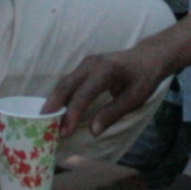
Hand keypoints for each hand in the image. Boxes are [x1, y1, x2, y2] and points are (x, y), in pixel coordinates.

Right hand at [47, 35, 176, 131]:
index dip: (72, 114)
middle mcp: (92, 64)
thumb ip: (113, 113)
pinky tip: (55, 110)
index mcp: (106, 70)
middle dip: (53, 107)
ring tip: (44, 121)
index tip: (64, 132)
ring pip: (64, 83)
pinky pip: (69, 82)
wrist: (148, 57)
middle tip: (43, 126)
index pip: (83, 94)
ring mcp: (86, 63)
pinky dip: (60, 96)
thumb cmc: (143, 78)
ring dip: (54, 102)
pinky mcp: (84, 66)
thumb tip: (93, 131)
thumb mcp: (135, 98)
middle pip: (66, 85)